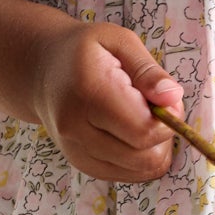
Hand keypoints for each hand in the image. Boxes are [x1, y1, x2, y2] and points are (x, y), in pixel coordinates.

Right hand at [28, 23, 183, 183]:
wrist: (42, 72)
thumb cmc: (85, 51)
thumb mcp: (119, 40)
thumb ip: (148, 70)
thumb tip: (172, 98)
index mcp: (88, 92)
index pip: (144, 129)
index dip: (169, 119)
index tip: (167, 98)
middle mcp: (76, 128)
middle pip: (144, 156)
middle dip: (164, 135)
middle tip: (157, 108)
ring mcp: (76, 151)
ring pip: (140, 170)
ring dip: (155, 148)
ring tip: (143, 118)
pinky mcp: (82, 164)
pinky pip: (129, 175)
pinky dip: (141, 158)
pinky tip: (132, 132)